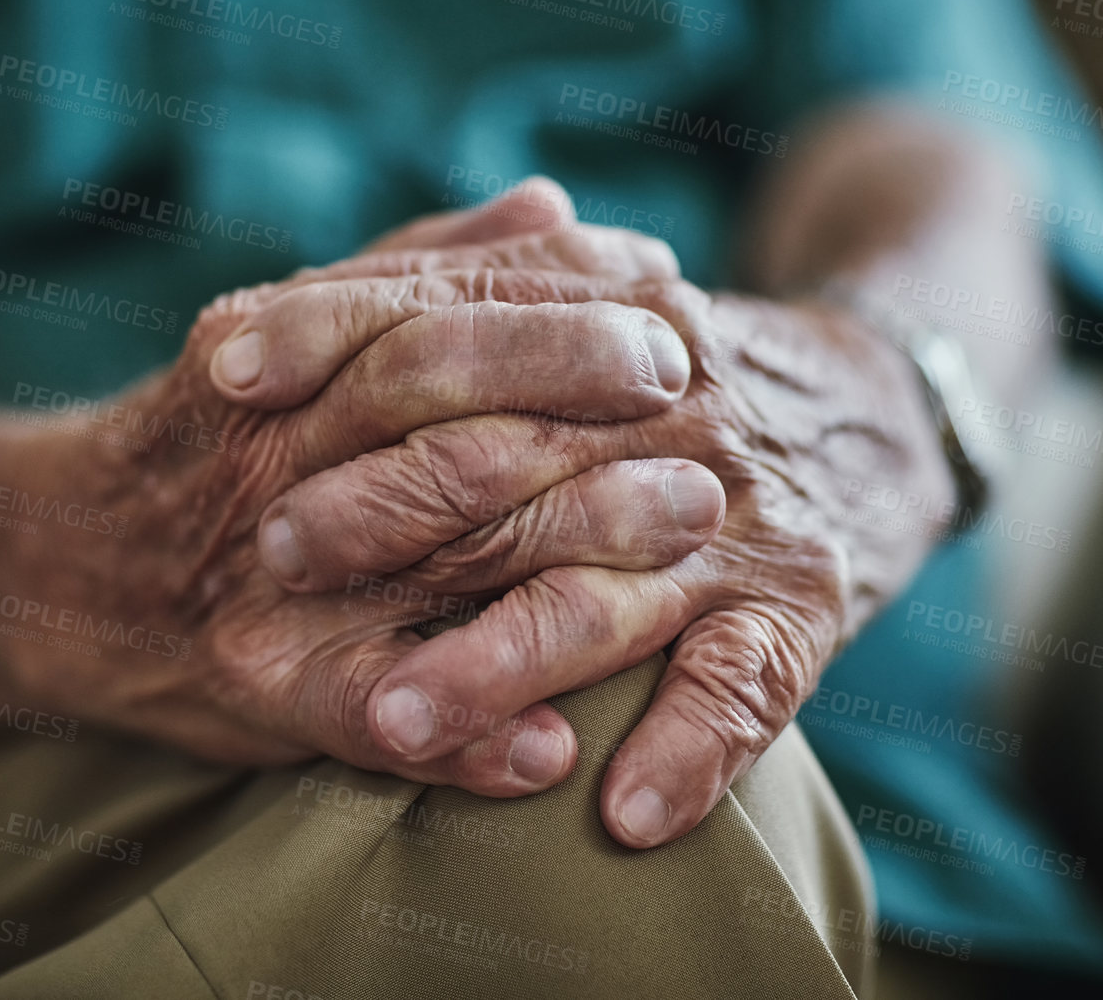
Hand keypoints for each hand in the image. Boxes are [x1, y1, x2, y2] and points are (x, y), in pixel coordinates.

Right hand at [0, 187, 718, 797]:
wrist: (57, 562)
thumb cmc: (209, 435)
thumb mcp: (293, 324)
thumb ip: (421, 263)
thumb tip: (554, 203)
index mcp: (282, 347)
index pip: (437, 308)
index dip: (560, 305)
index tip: (669, 296)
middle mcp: (273, 448)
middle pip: (440, 410)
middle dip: (578, 401)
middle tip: (701, 412)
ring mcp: (264, 570)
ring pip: (429, 553)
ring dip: (564, 552)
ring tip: (684, 552)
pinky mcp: (255, 681)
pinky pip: (364, 707)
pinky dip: (463, 731)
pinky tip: (552, 748)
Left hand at [220, 238, 953, 845]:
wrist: (879, 406)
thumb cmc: (682, 372)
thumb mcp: (592, 300)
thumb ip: (461, 288)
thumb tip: (274, 308)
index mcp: (608, 317)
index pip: (455, 311)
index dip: (333, 330)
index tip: (222, 371)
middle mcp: (671, 408)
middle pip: (512, 456)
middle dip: (385, 505)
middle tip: (270, 555)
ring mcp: (735, 517)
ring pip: (604, 594)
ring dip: (500, 663)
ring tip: (396, 721)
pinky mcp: (800, 607)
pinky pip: (745, 686)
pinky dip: (691, 751)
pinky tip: (621, 814)